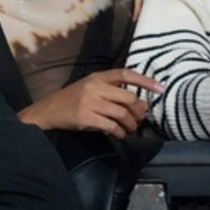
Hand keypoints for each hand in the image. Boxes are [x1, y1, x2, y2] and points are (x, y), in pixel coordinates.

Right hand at [17, 70, 161, 138]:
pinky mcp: (85, 116)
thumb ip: (112, 92)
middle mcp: (94, 87)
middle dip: (138, 112)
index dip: (145, 81)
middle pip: (128, 98)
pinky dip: (119, 132)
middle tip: (139, 120)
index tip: (160, 89)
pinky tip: (118, 134)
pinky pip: (111, 126)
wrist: (49, 110)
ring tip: (129, 129)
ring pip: (122, 113)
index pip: (125, 74)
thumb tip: (140, 104)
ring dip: (130, 125)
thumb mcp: (90, 88)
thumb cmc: (72, 99)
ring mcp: (89, 101)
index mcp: (97, 77)